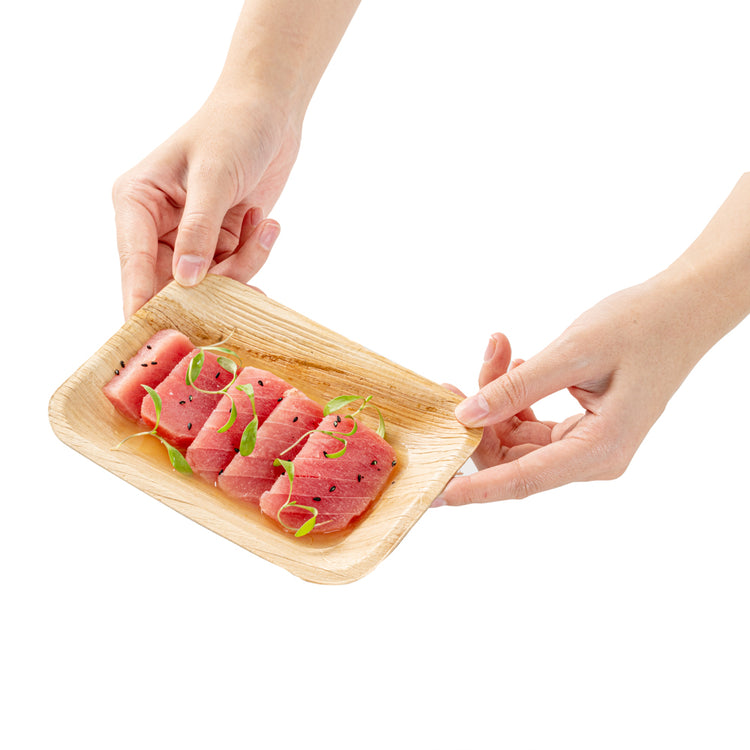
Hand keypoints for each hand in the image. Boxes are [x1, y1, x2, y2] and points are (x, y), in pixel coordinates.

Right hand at [113, 88, 297, 316]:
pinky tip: (267, 227)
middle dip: (211, 287)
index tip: (149, 337)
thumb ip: (199, 230)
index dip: (141, 302)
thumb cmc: (233, 128)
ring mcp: (189, 238)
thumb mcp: (215, 176)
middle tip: (243, 278)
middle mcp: (157, 226)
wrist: (270, 113)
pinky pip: (234, 271)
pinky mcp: (219, 243)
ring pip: (209, 283)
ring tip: (263, 224)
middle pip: (172, 284)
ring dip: (243, 265)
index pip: (134, 264)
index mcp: (137, 203)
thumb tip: (185, 282)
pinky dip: (253, 258)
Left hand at [435, 273, 709, 504]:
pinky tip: (517, 363)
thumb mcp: (572, 354)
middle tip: (459, 380)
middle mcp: (593, 458)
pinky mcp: (581, 429)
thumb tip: (467, 417)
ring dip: (497, 400)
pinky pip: (532, 425)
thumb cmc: (639, 327)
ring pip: (518, 438)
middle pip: (513, 458)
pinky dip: (516, 398)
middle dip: (480, 421)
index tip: (437, 493)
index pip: (523, 480)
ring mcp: (587, 445)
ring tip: (498, 351)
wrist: (681, 310)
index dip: (476, 488)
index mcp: (600, 450)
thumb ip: (517, 388)